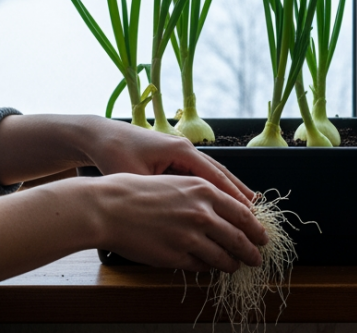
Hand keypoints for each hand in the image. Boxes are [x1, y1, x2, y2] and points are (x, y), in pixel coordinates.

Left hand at [78, 118, 255, 206]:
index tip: (250, 213)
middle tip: (258, 212)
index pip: (215, 177)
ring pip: (213, 173)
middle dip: (240, 193)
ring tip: (248, 207)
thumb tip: (182, 220)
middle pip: (221, 173)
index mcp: (181, 151)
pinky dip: (214, 187)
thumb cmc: (114, 156)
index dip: (234, 196)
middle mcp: (186, 148)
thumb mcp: (137, 178)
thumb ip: (162, 196)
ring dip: (230, 189)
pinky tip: (220, 200)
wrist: (99, 136)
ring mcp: (181, 151)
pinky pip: (200, 174)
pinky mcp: (174, 156)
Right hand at [84, 172, 267, 271]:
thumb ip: (205, 197)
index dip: (256, 229)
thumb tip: (228, 212)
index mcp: (204, 191)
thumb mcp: (179, 183)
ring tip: (235, 266)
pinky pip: (201, 266)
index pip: (242, 213)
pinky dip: (208, 267)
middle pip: (238, 238)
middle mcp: (201, 213)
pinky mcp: (176, 256)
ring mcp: (189, 236)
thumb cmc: (141, 192)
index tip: (262, 237)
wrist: (111, 207)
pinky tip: (209, 266)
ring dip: (232, 264)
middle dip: (252, 251)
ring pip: (223, 257)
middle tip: (257, 258)